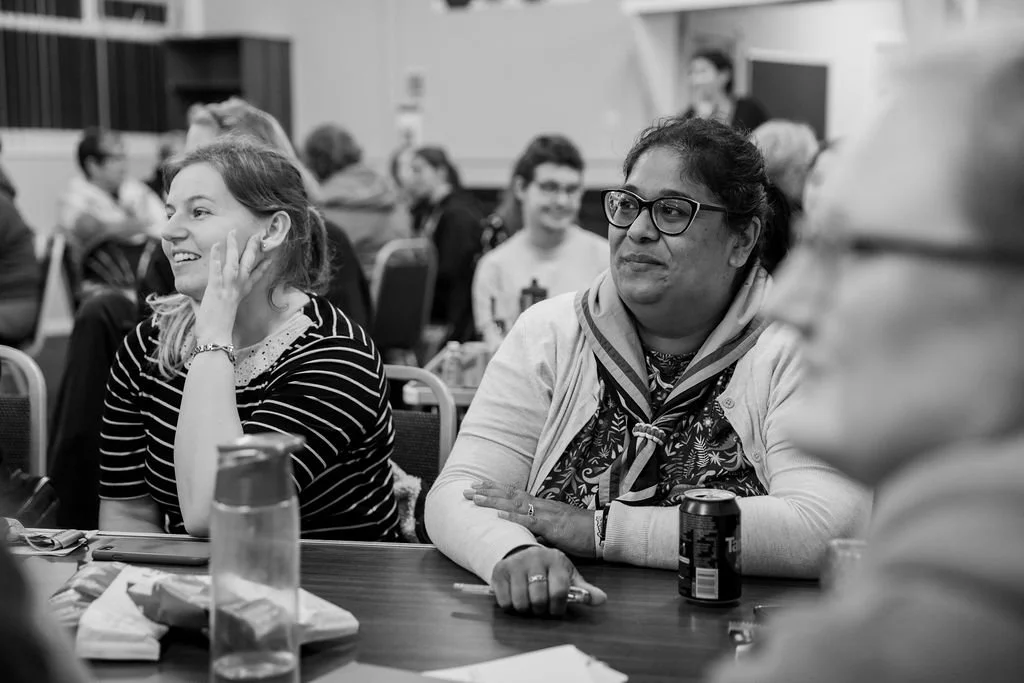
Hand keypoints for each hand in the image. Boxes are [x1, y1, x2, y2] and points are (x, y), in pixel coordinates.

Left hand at [195, 231, 270, 343]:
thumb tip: (193, 300)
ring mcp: (227, 288)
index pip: (255, 277)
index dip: (264, 266)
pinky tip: (216, 245)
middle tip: (259, 235)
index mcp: (240, 295)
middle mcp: (237, 289)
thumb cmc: (216, 330)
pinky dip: (216, 257)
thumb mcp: (214, 313)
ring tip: (233, 232)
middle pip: (249, 265)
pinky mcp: (216, 290)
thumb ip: (205, 304)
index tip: (270, 257)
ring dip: (234, 247)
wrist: (216, 339)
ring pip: (234, 263)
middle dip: (254, 249)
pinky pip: (216, 270)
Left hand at [465, 481, 596, 556]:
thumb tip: (524, 536)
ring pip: (516, 504)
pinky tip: (500, 517)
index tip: (478, 485)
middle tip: (466, 489)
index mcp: (543, 505)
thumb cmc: (582, 532)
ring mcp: (547, 514)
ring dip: (494, 501)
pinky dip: (514, 518)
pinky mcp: (553, 527)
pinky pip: (531, 521)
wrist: (602, 531)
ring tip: (475, 498)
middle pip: (510, 495)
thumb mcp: (556, 531)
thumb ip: (539, 532)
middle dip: (487, 492)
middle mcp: (542, 505)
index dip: (495, 489)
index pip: (515, 493)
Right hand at [491, 546, 605, 615]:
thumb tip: (602, 600)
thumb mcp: (568, 576)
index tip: (556, 610)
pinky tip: (516, 598)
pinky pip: (505, 601)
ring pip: (520, 602)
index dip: (558, 607)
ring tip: (529, 603)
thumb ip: (584, 590)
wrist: (522, 553)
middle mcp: (534, 558)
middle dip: (541, 610)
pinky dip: (511, 606)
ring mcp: (515, 563)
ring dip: (526, 610)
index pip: (559, 591)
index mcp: (555, 559)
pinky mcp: (499, 571)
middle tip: (541, 607)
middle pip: (538, 599)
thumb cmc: (549, 570)